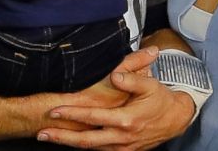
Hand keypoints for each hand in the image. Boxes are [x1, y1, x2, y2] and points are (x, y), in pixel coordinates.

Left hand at [37, 47, 195, 149]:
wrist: (175, 119)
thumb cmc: (160, 100)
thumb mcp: (150, 84)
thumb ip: (131, 78)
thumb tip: (114, 75)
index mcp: (126, 120)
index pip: (92, 118)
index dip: (72, 114)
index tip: (54, 111)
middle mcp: (121, 137)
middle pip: (85, 141)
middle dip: (61, 137)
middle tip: (41, 133)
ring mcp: (122, 147)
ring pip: (90, 149)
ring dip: (69, 144)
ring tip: (50, 137)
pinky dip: (84, 147)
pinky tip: (70, 142)